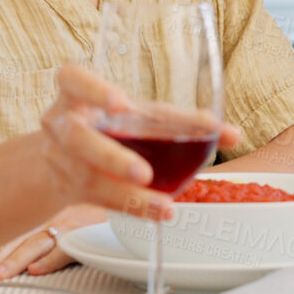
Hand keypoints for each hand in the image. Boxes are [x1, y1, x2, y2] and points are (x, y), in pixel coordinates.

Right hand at [0, 63, 247, 281]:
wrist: (60, 157)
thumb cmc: (110, 123)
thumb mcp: (137, 114)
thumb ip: (181, 121)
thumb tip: (234, 134)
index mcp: (75, 92)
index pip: (73, 79)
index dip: (94, 90)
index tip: (121, 103)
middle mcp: (62, 123)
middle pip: (80, 139)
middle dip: (112, 157)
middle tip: (143, 173)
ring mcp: (59, 159)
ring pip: (90, 178)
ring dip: (128, 195)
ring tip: (163, 206)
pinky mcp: (68, 188)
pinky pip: (100, 200)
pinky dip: (133, 207)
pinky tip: (159, 213)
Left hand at [0, 204, 102, 280]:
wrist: (126, 194)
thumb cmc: (93, 211)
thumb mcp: (64, 215)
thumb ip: (42, 233)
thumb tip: (20, 261)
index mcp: (39, 216)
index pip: (6, 236)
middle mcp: (48, 219)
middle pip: (14, 242)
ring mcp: (67, 225)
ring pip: (34, 244)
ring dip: (14, 261)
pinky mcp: (87, 233)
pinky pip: (67, 247)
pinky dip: (51, 259)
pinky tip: (36, 271)